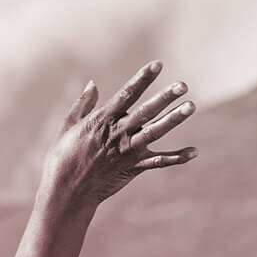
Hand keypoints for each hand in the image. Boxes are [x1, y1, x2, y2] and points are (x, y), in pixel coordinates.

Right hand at [38, 60, 197, 214]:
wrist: (67, 191)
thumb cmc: (63, 157)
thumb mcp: (68, 127)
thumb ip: (83, 104)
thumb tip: (92, 83)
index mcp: (101, 120)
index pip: (126, 95)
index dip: (142, 79)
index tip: (157, 65)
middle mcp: (117, 133)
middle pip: (146, 111)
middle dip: (165, 97)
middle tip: (182, 85)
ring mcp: (127, 151)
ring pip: (155, 132)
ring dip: (174, 119)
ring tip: (190, 106)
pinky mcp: (133, 167)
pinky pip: (158, 162)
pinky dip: (176, 158)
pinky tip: (194, 152)